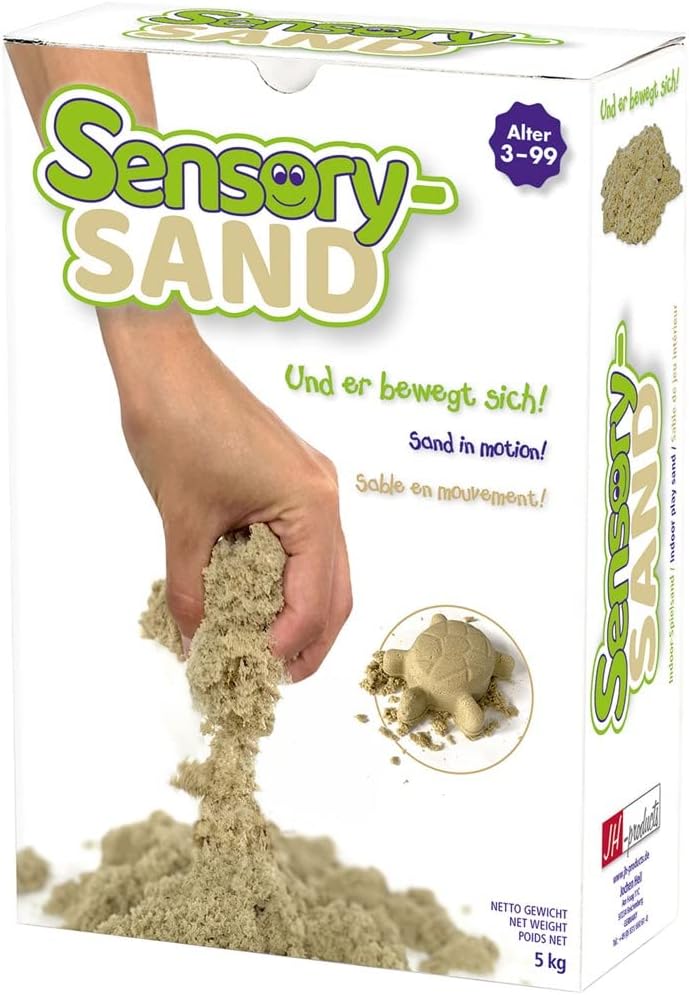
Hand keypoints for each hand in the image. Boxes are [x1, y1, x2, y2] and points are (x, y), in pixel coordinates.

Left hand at [100, 304, 351, 680]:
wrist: (166, 364)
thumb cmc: (177, 426)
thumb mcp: (183, 521)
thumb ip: (191, 589)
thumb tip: (196, 640)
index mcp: (311, 504)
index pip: (315, 596)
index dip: (288, 642)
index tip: (254, 669)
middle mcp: (325, 495)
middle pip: (337, 588)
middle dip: (311, 638)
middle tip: (276, 675)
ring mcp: (313, 485)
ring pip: (326, 568)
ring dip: (301, 610)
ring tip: (267, 645)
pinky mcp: (295, 479)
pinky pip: (305, 542)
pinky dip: (288, 577)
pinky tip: (259, 598)